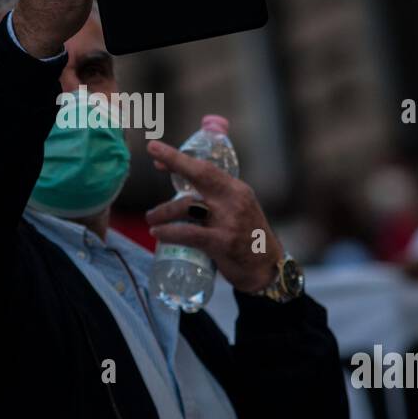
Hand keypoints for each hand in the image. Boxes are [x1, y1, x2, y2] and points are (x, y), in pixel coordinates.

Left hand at [144, 140, 283, 293]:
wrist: (266, 268)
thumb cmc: (245, 236)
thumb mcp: (237, 209)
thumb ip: (214, 197)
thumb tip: (179, 184)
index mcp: (237, 190)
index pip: (207, 167)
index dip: (180, 158)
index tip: (157, 150)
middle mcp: (234, 200)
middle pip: (201, 174)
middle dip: (175, 160)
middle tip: (151, 150)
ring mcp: (229, 221)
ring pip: (187, 206)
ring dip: (163, 211)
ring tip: (151, 218)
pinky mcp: (222, 243)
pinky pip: (189, 234)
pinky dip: (169, 232)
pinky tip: (157, 233)